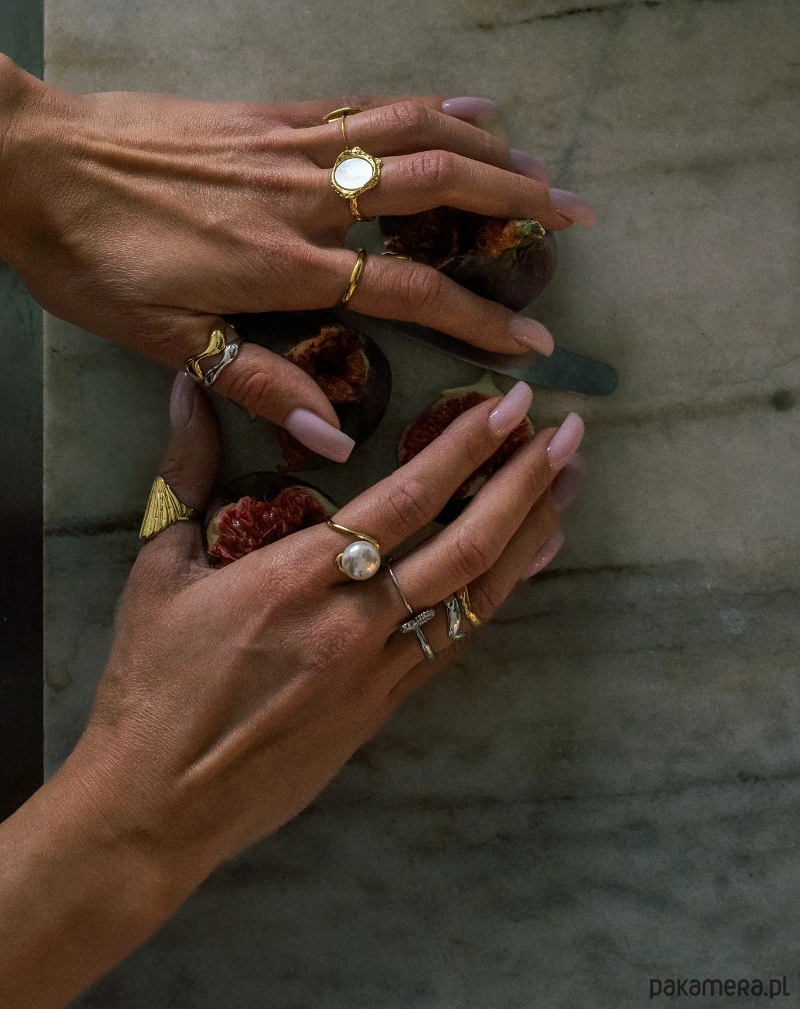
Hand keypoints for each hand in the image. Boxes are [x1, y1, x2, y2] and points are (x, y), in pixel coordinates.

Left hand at [0, 58, 592, 457]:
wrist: (30, 161)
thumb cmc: (93, 258)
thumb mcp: (162, 338)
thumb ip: (256, 382)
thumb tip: (338, 437)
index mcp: (287, 265)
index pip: (412, 291)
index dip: (481, 318)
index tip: (534, 341)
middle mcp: (307, 198)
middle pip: (437, 189)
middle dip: (517, 203)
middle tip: (577, 216)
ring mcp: (293, 145)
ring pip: (413, 132)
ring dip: (488, 145)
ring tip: (540, 164)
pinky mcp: (272, 112)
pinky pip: (365, 102)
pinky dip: (427, 103)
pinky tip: (467, 103)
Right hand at [0, 377, 583, 1006]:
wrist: (160, 801)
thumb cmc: (152, 681)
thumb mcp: (159, 568)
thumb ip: (188, 472)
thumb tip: (190, 389)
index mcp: (294, 577)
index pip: (403, 500)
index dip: (464, 449)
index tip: (508, 406)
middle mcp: (351, 621)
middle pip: (463, 544)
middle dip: (523, 482)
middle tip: (569, 432)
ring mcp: (377, 671)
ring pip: (478, 595)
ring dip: (530, 533)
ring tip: (571, 484)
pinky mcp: (384, 708)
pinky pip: (458, 639)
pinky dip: (502, 593)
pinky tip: (532, 559)